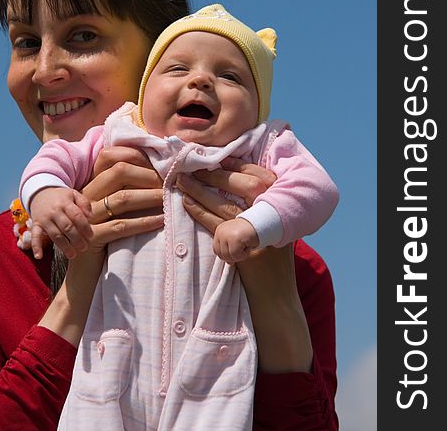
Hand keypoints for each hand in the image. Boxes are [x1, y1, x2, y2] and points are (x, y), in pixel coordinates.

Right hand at [30, 187, 91, 259]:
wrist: (40, 193)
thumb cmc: (61, 197)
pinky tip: (39, 256)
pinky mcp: (36, 225)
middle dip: (76, 239)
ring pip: (55, 235)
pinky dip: (36, 246)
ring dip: (64, 246)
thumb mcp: (74, 194)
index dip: (85, 227)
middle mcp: (54, 211)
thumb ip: (84, 203)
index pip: (77, 216)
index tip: (91, 236)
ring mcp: (44, 219)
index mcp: (65, 203)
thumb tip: (90, 216)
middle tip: (84, 247)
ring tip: (73, 255)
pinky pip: (35, 236)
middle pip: (67, 227)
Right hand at [80, 145, 163, 252]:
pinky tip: (161, 221)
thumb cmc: (106, 243)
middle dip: (149, 176)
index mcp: (92, 187)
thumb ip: (125, 193)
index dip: (140, 160)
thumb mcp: (112, 214)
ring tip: (170, 199)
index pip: (113, 160)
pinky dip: (144, 222)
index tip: (164, 167)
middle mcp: (87, 198)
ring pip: (122, 198)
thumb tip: (159, 176)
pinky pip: (121, 226)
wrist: (84, 277)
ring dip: (151, 197)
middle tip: (171, 182)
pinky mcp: (91, 238)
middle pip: (119, 173)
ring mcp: (87, 218)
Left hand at [178, 157, 311, 372]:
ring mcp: (265, 234)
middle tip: (190, 165)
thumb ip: (259, 210)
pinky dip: (199, 213)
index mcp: (283, 208)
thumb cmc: (271, 270)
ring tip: (181, 181)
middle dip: (213, 174)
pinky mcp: (249, 252)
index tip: (210, 156)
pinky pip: (218, 226)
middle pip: (242, 186)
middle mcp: (278, 218)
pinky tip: (185, 204)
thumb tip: (229, 184)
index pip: (257, 176)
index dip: (231, 166)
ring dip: (200, 190)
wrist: (278, 307)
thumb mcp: (273, 234)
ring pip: (226, 204)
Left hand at [213, 218, 258, 262]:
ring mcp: (226, 235)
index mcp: (219, 231)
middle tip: (244, 248)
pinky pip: (236, 255)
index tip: (238, 251)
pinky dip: (245, 254)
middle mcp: (221, 232)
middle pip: (222, 255)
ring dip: (240, 256)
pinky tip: (248, 246)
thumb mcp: (236, 240)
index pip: (217, 250)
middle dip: (234, 257)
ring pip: (228, 257)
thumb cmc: (249, 233)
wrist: (261, 224)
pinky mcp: (234, 239)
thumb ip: (229, 250)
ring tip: (246, 246)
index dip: (227, 255)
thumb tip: (228, 262)